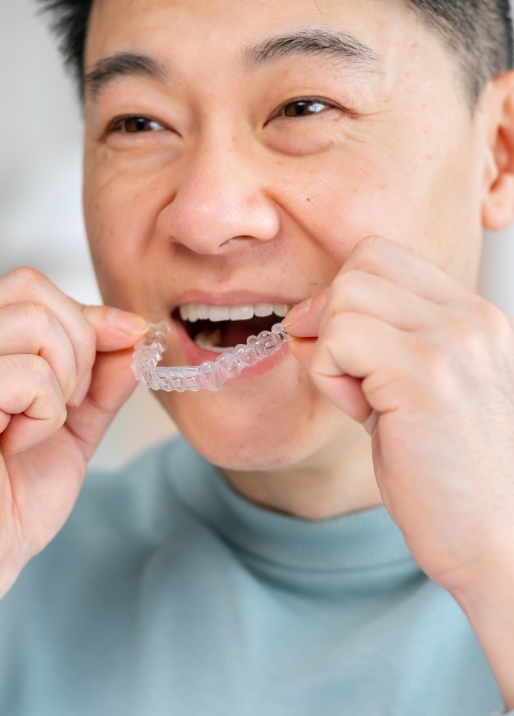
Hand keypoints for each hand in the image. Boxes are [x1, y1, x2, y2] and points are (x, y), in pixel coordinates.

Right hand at [0, 267, 146, 687]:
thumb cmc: (6, 504)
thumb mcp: (71, 427)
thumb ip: (100, 379)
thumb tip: (135, 332)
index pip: (28, 288)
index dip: (88, 314)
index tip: (129, 339)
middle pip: (31, 289)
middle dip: (81, 342)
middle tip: (68, 404)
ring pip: (34, 321)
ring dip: (65, 379)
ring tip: (39, 426)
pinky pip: (29, 373)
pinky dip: (45, 413)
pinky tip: (17, 446)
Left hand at [284, 236, 513, 705]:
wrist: (493, 540)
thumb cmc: (445, 475)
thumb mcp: (413, 390)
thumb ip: (373, 344)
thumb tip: (303, 317)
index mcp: (471, 317)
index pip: (381, 256)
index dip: (346, 299)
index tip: (354, 356)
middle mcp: (469, 318)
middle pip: (358, 266)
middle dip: (331, 318)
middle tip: (352, 378)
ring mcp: (451, 342)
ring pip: (343, 296)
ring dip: (331, 351)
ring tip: (362, 401)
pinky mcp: (425, 376)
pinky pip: (338, 339)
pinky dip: (329, 376)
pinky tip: (362, 414)